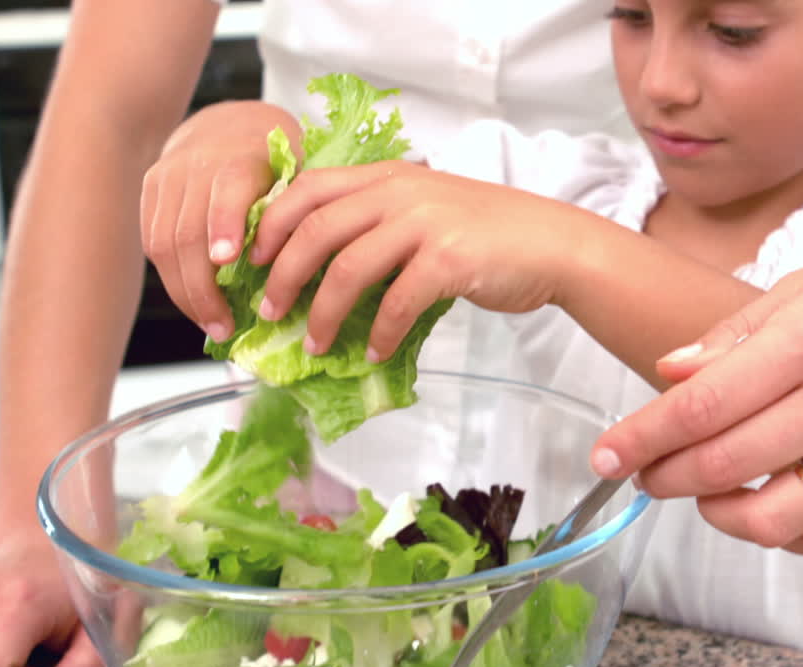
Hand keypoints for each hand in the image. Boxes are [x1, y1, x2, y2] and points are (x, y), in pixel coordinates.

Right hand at [140, 100, 299, 341]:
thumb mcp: (298, 173)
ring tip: (211, 325)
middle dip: (203, 288)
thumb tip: (307, 272)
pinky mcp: (149, 192)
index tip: (227, 261)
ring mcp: (168, 178)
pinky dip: (172, 279)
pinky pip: (152, 242)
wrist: (227, 122)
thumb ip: (298, 212)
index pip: (227, 189)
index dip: (224, 224)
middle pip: (187, 232)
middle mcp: (197, 164)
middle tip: (224, 327)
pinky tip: (194, 304)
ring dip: (185, 293)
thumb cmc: (275, 158)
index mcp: (242, 157)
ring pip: (163, 244)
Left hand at [253, 161, 599, 358]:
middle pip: (315, 230)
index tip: (250, 260)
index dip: (270, 224)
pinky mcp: (449, 258)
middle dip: (282, 274)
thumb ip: (378, 224)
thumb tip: (321, 271)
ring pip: (347, 268)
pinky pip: (397, 302)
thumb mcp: (426, 210)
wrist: (553, 244)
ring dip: (324, 313)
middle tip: (269, 311)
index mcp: (387, 176)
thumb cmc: (488, 234)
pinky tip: (377, 354)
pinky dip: (381, 334)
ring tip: (315, 344)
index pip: (308, 189)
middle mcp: (399, 192)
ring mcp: (424, 223)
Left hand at [590, 239, 802, 558]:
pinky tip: (768, 509)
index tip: (606, 456)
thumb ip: (731, 338)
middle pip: (728, 467)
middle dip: (667, 479)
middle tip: (643, 475)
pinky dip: (790, 537)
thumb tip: (668, 374)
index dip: (644, 438)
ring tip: (705, 494)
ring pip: (778, 519)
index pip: (703, 407)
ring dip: (721, 516)